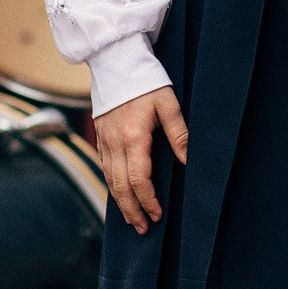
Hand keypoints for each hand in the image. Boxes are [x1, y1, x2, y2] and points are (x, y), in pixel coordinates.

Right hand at [96, 87, 187, 235]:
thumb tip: (188, 161)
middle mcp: (114, 142)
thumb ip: (179, 133)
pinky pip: (104, 167)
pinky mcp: (99, 135)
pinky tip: (119, 194)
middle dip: (132, 211)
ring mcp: (104, 140)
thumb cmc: (145, 79)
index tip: (158, 215)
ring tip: (131, 219)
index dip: (148, 201)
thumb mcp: (168, 103)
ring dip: (120, 203)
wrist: (115, 59)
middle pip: (120, 187)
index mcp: (133, 137)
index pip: (139, 180)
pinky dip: (112, 186)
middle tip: (143, 229)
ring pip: (109, 180)